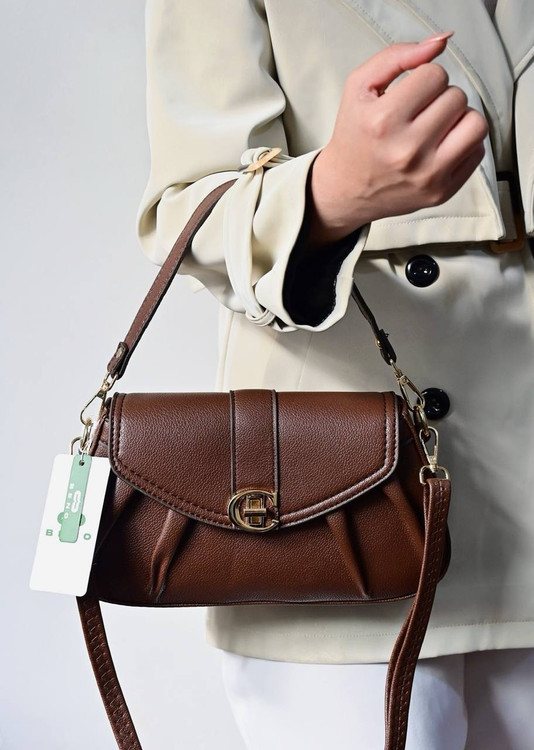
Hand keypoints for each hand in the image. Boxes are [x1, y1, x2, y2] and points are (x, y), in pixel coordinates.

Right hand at [307, 31, 488, 245]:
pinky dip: (463, 144)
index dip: (424, 79)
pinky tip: (440, 148)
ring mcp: (427, 175)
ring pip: (475, 123)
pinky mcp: (442, 193)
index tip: (409, 96)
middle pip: (457, 97)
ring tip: (437, 127)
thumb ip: (397, 56)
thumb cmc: (355, 135)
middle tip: (420, 114)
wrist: (346, 190)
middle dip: (441, 99)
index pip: (435, 75)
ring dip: (459, 119)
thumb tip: (441, 42)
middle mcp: (407, 150)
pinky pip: (477, 151)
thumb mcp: (359, 87)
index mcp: (383, 121)